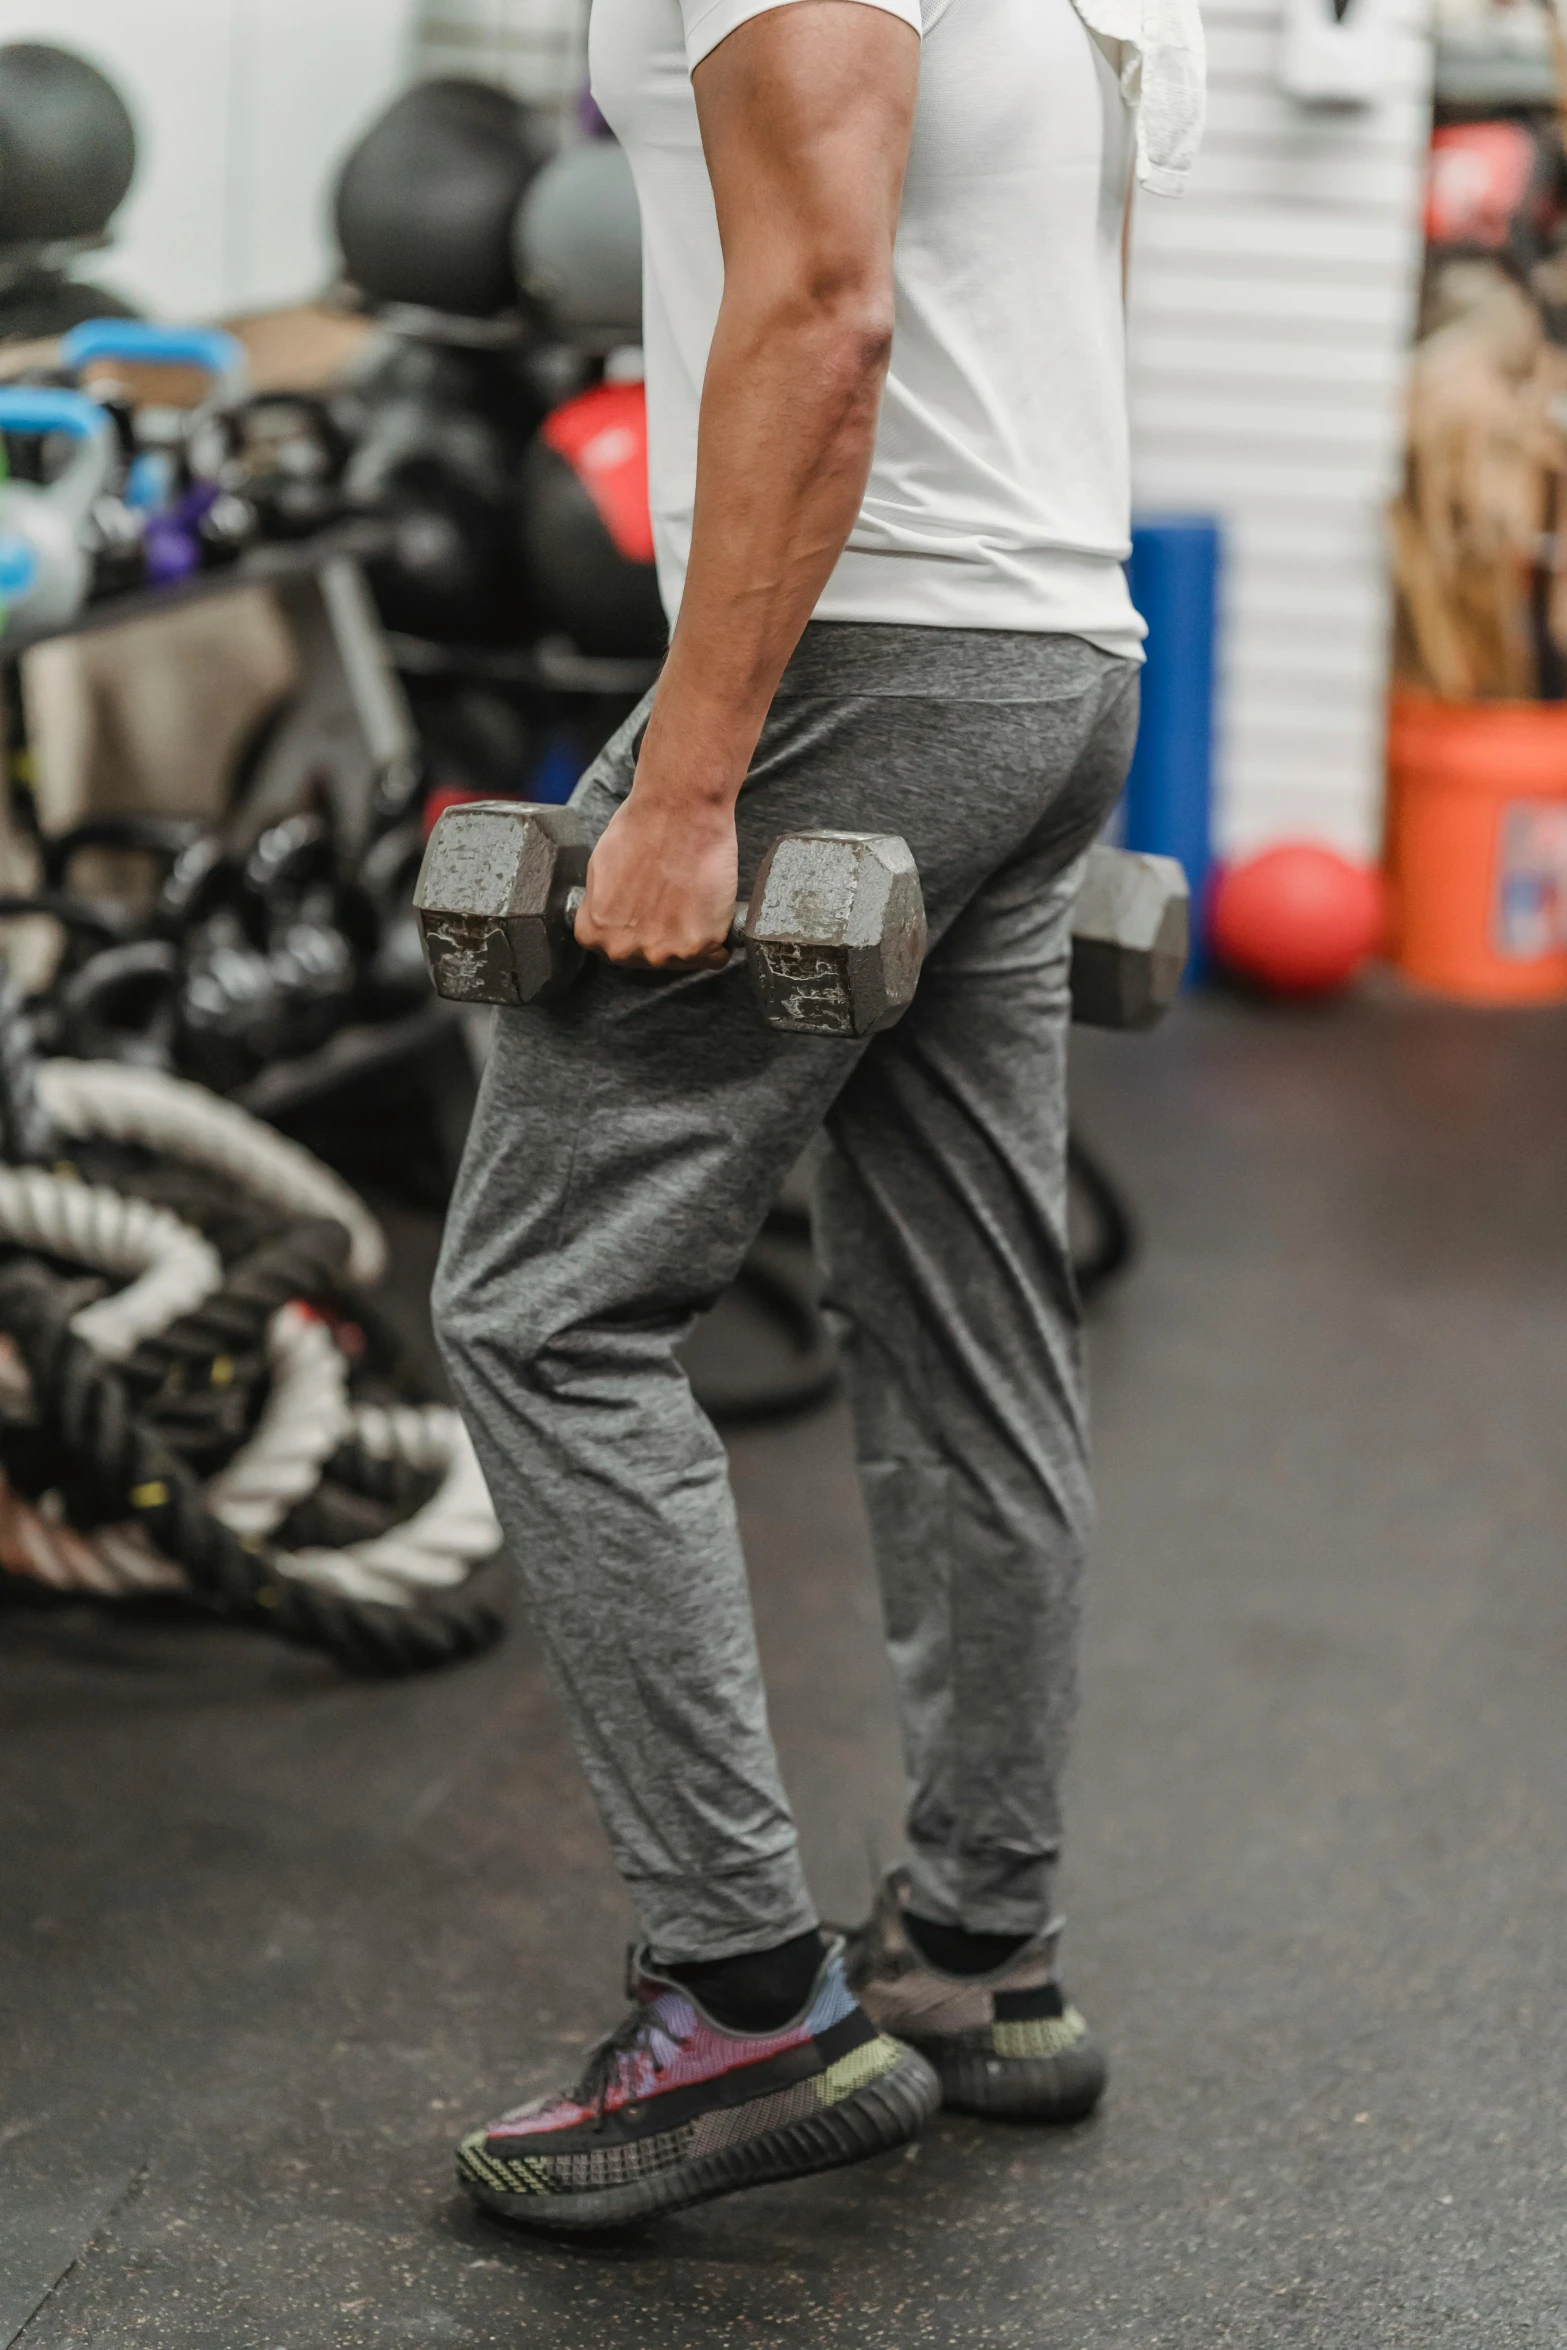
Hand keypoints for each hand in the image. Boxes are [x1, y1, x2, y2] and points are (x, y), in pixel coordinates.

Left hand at [574, 783, 738, 970]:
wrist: (679, 812)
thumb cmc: (641, 829)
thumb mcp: (600, 870)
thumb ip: (603, 905)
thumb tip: (616, 917)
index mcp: (594, 933)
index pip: (617, 949)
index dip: (637, 927)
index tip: (649, 911)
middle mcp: (622, 950)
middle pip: (649, 958)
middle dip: (663, 935)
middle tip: (674, 902)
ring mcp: (661, 952)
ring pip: (682, 960)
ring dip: (691, 937)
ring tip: (692, 900)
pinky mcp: (698, 946)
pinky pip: (715, 957)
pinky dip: (719, 940)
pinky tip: (712, 912)